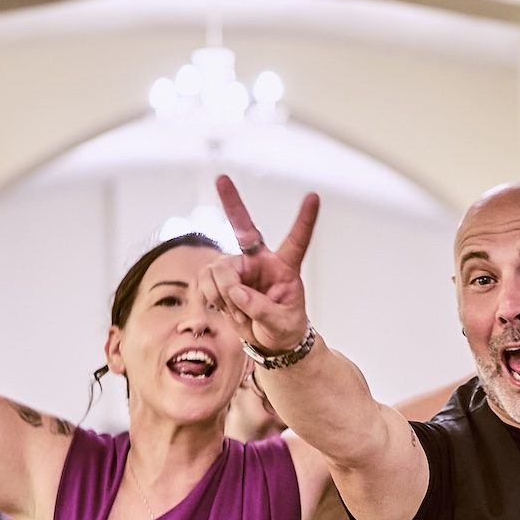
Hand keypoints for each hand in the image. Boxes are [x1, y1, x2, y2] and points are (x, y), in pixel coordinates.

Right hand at [200, 176, 320, 354]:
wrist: (268, 341)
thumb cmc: (284, 329)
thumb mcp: (281, 324)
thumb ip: (261, 308)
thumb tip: (236, 292)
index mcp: (286, 266)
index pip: (297, 239)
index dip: (305, 219)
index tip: (313, 196)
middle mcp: (260, 260)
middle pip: (243, 228)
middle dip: (231, 202)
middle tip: (221, 178)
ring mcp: (238, 267)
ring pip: (219, 269)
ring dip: (223, 294)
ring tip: (239, 311)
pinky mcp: (220, 277)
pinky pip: (205, 280)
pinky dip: (212, 297)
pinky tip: (226, 306)